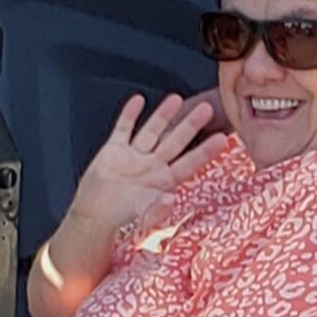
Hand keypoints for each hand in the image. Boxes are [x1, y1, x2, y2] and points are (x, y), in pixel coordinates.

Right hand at [69, 94, 230, 236]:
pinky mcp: (115, 150)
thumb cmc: (122, 217)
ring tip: (177, 99)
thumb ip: (157, 211)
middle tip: (208, 109)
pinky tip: (138, 100)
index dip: (205, 151)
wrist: (94, 214)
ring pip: (152, 131)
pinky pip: (124, 129)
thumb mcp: (143, 217)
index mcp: (164, 181)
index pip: (189, 163)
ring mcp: (134, 155)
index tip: (223, 139)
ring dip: (164, 115)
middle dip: (191, 125)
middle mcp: (153, 165)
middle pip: (175, 141)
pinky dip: (129, 115)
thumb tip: (170, 201)